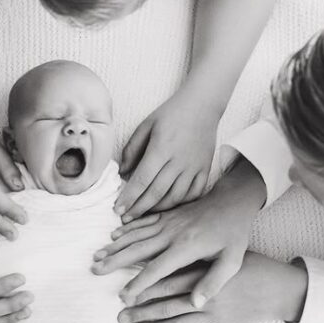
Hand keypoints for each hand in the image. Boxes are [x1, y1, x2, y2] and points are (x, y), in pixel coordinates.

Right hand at [93, 159, 265, 306]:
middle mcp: (172, 233)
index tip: (124, 297)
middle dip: (114, 261)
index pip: (157, 269)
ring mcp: (167, 222)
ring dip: (114, 246)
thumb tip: (195, 304)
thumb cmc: (234, 235)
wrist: (234, 202)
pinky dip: (126, 229)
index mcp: (186, 247)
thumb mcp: (232, 261)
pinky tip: (114, 235)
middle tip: (95, 271)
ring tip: (96, 257)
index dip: (139, 283)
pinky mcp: (167, 215)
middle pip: (137, 249)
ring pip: (135, 235)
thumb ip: (214, 283)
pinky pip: (142, 222)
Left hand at [116, 89, 218, 220]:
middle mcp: (179, 161)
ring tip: (143, 213)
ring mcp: (194, 167)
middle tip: (126, 218)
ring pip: (175, 197)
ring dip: (158, 209)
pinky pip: (193, 194)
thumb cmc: (171, 114)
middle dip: (139, 209)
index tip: (118, 209)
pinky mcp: (205, 169)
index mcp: (161, 148)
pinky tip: (167, 205)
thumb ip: (132, 150)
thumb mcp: (146, 126)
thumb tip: (122, 174)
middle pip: (156, 193)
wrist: (203, 105)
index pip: (142, 180)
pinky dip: (180, 203)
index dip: (129, 197)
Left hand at [116, 253, 308, 322]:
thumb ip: (197, 261)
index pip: (167, 284)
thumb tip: (166, 258)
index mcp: (205, 277)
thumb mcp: (224, 256)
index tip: (124, 296)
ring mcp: (215, 317)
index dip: (143, 291)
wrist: (281, 289)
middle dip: (140, 313)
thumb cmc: (253, 266)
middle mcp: (207, 298)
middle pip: (166, 307)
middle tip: (119, 317)